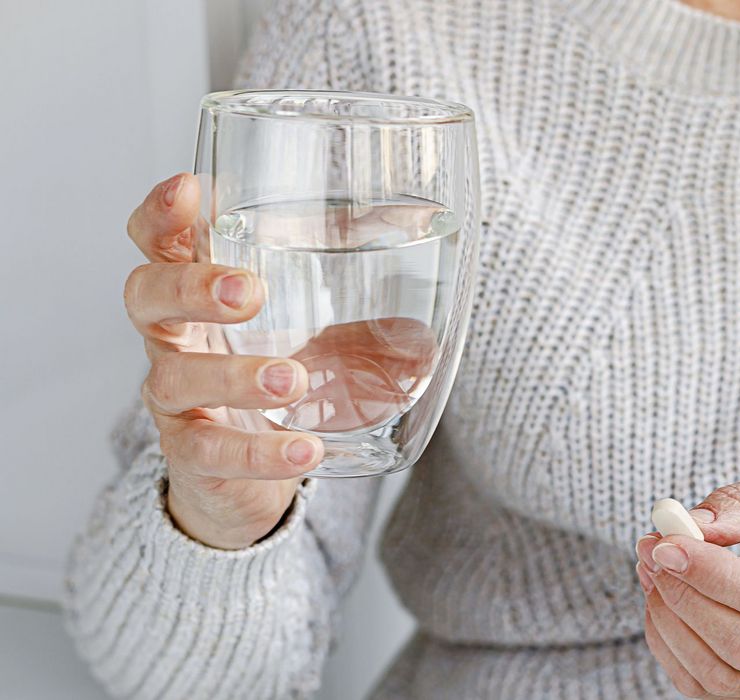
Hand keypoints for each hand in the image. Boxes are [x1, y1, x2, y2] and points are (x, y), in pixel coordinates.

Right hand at [124, 173, 322, 548]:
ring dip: (235, 375)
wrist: (247, 475)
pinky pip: (211, 452)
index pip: (157, 241)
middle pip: (146, 297)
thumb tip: (440, 251)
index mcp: (198, 292)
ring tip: (292, 380)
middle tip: (249, 291)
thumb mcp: (318, 326)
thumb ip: (358, 291)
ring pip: (175, 378)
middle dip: (192, 287)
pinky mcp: (192, 456)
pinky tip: (305, 449)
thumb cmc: (283, 375)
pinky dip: (260, 452)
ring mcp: (176, 400)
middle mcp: (173, 339)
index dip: (161, 213)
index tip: (188, 188)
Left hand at [635, 465, 739, 697]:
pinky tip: (663, 601)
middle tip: (652, 551)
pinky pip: (711, 687)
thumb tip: (692, 527)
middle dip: (686, 599)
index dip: (715, 579)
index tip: (668, 545)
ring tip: (653, 570)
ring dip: (672, 624)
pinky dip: (673, 646)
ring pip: (724, 676)